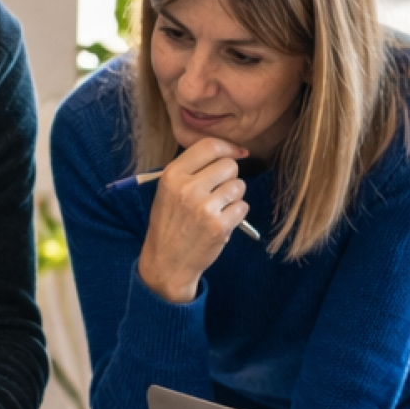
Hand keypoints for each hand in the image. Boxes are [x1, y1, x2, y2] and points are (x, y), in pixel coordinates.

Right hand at [135, 139, 251, 302]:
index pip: (209, 146)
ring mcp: (203, 208)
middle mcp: (187, 188)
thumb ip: (192, 169)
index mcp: (172, 175)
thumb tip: (231, 152)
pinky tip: (221, 222)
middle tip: (218, 192)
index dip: (228, 148)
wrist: (166, 262)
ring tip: (218, 209)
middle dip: (230, 177)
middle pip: (229, 165)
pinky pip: (243, 207)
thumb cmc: (170, 223)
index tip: (237, 153)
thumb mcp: (168, 190)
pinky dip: (237, 214)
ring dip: (234, 197)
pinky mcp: (219, 226)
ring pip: (239, 186)